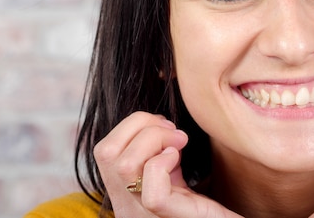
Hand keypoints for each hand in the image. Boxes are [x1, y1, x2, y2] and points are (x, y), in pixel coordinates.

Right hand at [93, 111, 241, 217]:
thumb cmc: (210, 200)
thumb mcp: (176, 171)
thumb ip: (162, 147)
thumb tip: (161, 106)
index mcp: (127, 192)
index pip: (104, 149)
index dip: (132, 125)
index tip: (165, 126)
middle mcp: (128, 208)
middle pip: (106, 152)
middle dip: (141, 125)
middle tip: (174, 132)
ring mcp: (145, 217)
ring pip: (124, 166)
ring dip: (154, 139)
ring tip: (180, 143)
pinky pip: (153, 194)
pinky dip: (164, 165)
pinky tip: (178, 160)